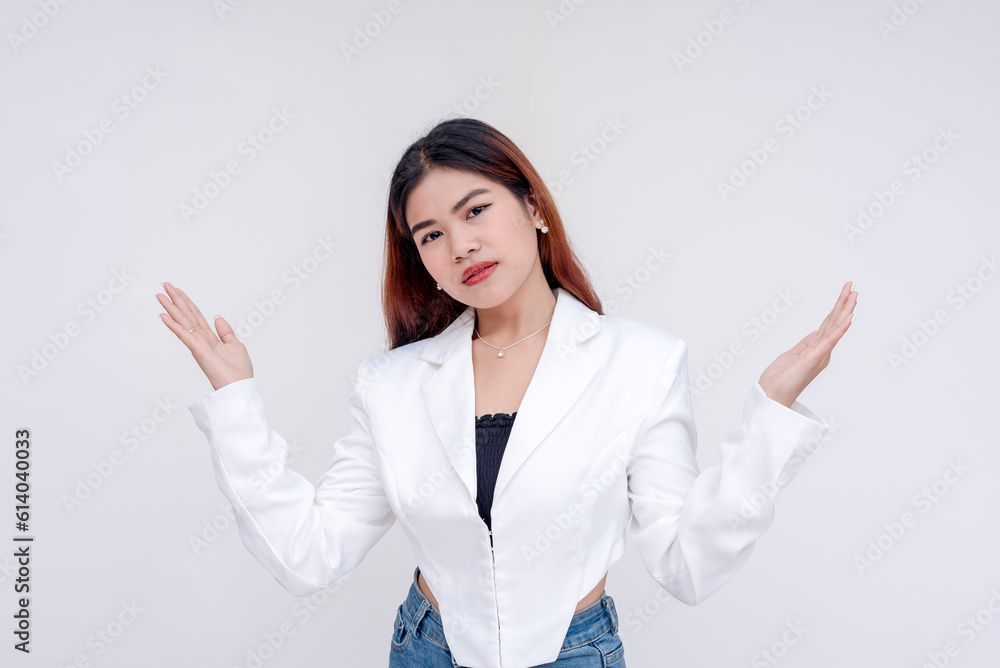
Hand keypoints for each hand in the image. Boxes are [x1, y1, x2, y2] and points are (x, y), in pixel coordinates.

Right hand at [156, 281, 252, 391]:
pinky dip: (173, 324)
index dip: (187, 302)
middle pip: (186, 315)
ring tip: (160, 295)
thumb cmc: (238, 371)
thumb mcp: (236, 344)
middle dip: (176, 300)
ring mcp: (198, 343)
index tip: (178, 291)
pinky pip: (183, 334)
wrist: (238, 386)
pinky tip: (163, 315)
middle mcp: (202, 339)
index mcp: (211, 337)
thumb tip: (217, 317)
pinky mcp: (197, 349)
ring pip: (182, 321)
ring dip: (171, 307)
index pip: (196, 316)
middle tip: (165, 286)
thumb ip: (225, 330)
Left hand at [757, 281, 857, 407]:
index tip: (845, 293)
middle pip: (834, 322)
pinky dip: (841, 327)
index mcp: (816, 349)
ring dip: (845, 309)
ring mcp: (820, 354)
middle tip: (853, 286)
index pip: (828, 324)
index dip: (837, 308)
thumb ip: (805, 344)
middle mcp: (822, 351)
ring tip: (854, 294)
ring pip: (835, 327)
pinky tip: (850, 316)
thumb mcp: (793, 355)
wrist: (772, 396)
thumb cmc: (780, 379)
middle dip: (844, 302)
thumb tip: (815, 334)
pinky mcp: (814, 357)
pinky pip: (830, 339)